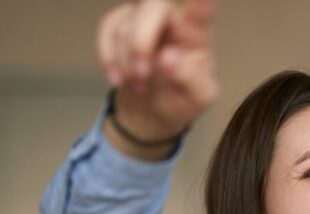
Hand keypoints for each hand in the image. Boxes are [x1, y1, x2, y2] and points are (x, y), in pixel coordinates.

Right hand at [96, 0, 217, 144]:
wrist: (154, 108)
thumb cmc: (182, 98)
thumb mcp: (198, 98)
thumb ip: (192, 80)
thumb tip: (169, 59)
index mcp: (197, 34)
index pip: (201, 12)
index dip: (202, 2)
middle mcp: (172, 18)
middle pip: (153, 8)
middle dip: (140, 43)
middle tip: (142, 76)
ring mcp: (145, 18)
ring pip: (125, 26)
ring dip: (126, 63)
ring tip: (140, 87)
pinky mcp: (122, 23)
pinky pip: (108, 29)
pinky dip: (108, 57)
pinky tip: (117, 78)